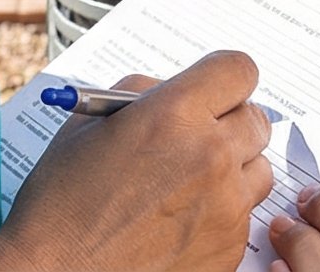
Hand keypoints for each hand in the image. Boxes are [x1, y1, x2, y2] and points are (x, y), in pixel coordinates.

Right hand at [0, 51, 275, 271]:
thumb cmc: (61, 207)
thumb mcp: (87, 125)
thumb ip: (141, 94)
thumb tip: (172, 88)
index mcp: (174, 115)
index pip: (238, 70)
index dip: (225, 78)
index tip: (215, 89)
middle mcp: (210, 156)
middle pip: (256, 119)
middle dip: (230, 123)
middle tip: (198, 137)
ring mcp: (226, 207)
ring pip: (259, 169)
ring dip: (233, 169)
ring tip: (186, 185)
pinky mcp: (230, 249)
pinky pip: (244, 216)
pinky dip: (221, 214)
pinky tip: (179, 222)